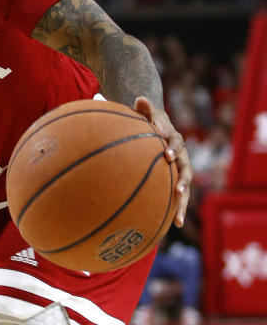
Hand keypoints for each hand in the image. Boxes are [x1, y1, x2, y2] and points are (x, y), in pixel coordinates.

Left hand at [134, 96, 193, 226]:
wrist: (157, 125)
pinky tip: (173, 225)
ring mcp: (179, 168)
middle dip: (183, 180)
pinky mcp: (174, 179)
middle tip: (179, 191)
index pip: (175, 142)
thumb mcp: (146, 112)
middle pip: (186, 168)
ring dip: (183, 202)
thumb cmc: (148, 119)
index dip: (172, 147)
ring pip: (184, 186)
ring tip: (179, 218)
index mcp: (172, 137)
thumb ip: (144, 107)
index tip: (166, 154)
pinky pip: (177, 195)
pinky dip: (176, 209)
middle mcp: (180, 154)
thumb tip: (139, 98)